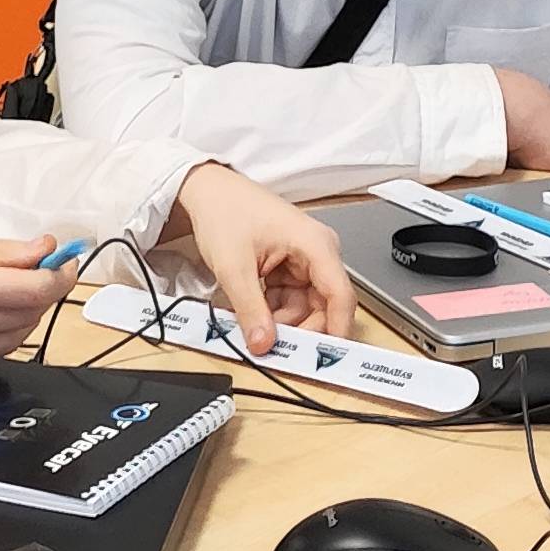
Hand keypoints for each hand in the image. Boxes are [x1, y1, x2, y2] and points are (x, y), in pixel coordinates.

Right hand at [0, 232, 73, 379]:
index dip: (60, 277)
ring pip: (15, 341)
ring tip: (12, 293)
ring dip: (25, 317)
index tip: (66, 264)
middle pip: (28, 317)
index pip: (33, 292)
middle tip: (41, 272)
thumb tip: (44, 251)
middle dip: (44, 293)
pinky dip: (1, 337)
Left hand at [161, 164, 354, 352]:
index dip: (336, 330)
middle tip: (275, 346)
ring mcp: (305, 261)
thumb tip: (263, 342)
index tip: (322, 357)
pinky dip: (273, 311)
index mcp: (316, 245)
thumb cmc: (226, 211)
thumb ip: (251, 309)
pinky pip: (291, 300)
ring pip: (305, 307)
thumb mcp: (234, 267)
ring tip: (253, 324)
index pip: (341, 296)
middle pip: (324, 306)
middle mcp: (318, 252)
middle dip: (299, 328)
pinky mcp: (290, 268)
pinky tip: (253, 311)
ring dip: (281, 322)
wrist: (208, 192)